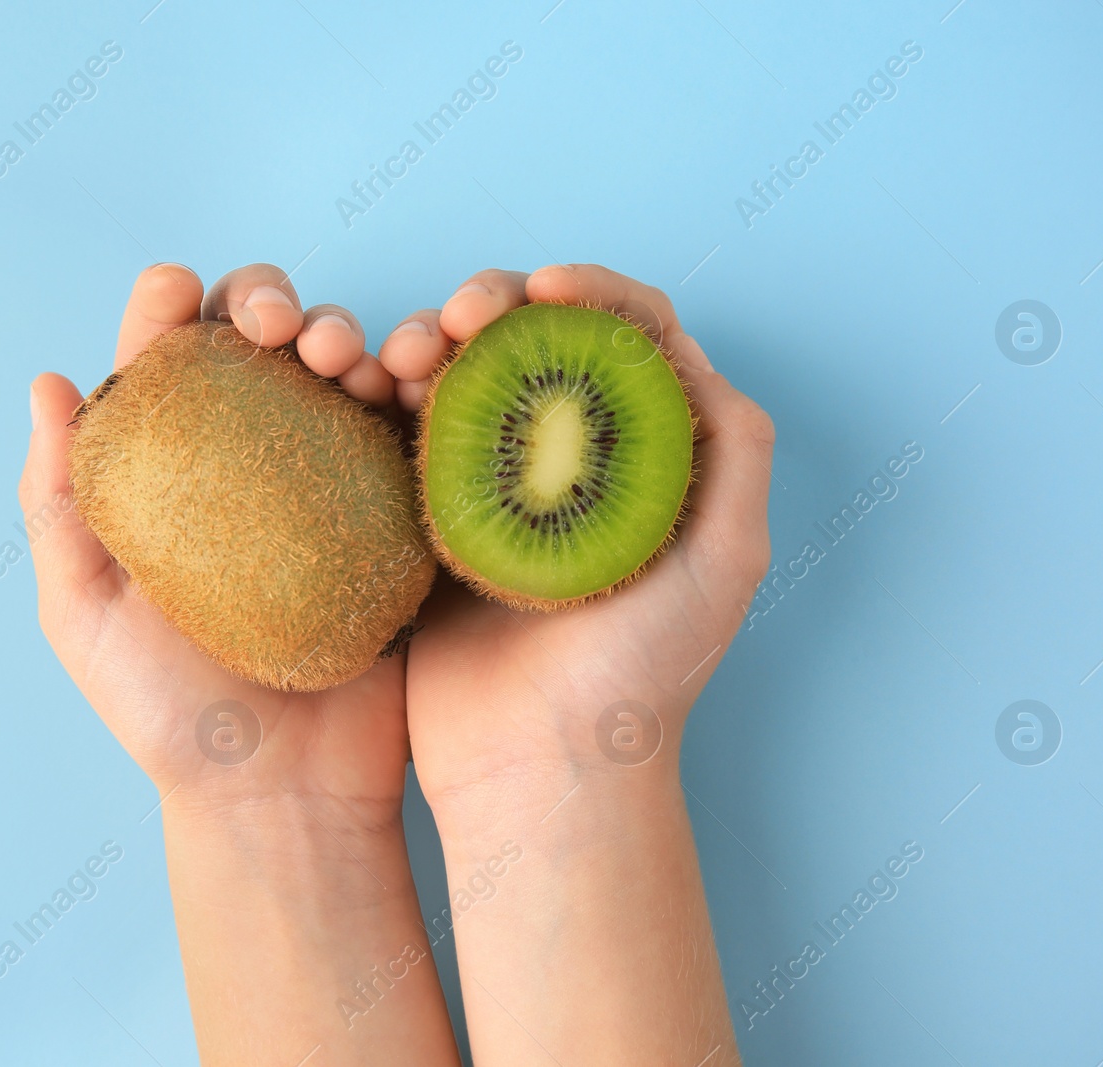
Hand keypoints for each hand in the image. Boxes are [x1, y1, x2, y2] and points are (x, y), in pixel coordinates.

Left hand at [20, 262, 458, 1065]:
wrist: (282, 792)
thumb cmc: (169, 713)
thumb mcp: (84, 616)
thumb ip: (57, 506)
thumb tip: (48, 382)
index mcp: (171, 470)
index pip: (167, 359)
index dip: (168, 305)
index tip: (176, 292)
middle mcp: (252, 461)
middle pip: (261, 343)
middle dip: (269, 300)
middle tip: (279, 329)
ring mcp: (331, 484)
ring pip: (341, 370)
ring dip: (344, 334)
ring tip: (344, 360)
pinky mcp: (399, 516)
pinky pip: (408, 435)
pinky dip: (410, 392)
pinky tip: (406, 386)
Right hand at [380, 264, 772, 1065]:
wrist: (541, 768)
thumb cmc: (642, 676)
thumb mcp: (725, 563)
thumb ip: (733, 454)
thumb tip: (699, 357)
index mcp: (649, 459)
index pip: (628, 338)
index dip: (589, 292)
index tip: (542, 289)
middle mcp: (574, 464)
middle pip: (535, 346)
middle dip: (494, 305)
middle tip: (458, 318)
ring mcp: (498, 492)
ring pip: (464, 380)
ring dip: (429, 342)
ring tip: (398, 355)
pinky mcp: (432, 523)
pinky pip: (407, 440)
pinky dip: (386, 401)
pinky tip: (368, 392)